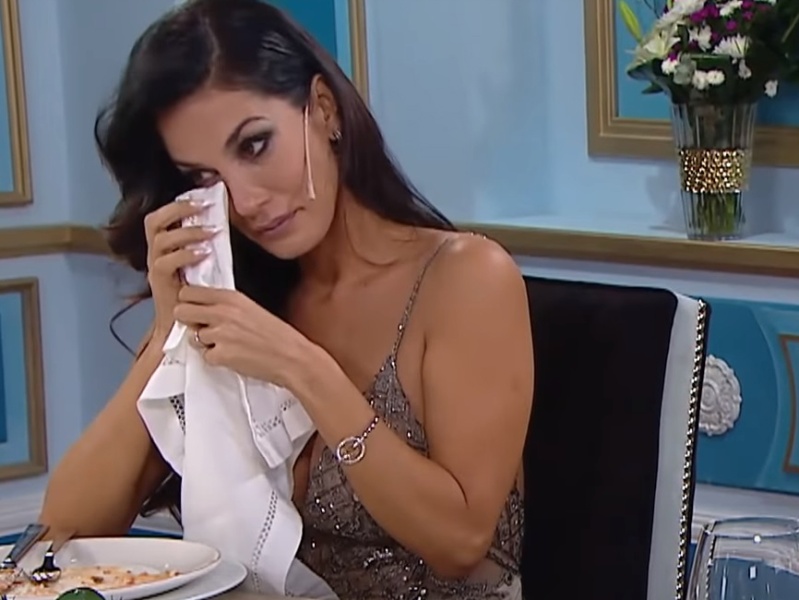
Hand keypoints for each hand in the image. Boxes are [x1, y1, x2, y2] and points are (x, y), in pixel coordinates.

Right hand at [143, 198, 217, 336]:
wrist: (181, 325)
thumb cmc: (196, 294)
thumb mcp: (201, 265)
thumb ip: (204, 246)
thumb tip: (220, 225)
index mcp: (163, 247)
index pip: (159, 217)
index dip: (176, 204)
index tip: (201, 198)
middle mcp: (154, 254)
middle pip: (153, 221)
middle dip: (177, 209)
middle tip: (203, 206)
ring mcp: (154, 267)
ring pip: (161, 239)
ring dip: (188, 232)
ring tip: (211, 232)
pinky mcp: (158, 282)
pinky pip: (166, 262)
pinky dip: (186, 254)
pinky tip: (204, 252)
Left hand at [174, 285, 313, 387]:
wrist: (292, 358)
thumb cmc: (276, 335)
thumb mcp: (250, 308)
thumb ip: (225, 305)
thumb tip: (202, 307)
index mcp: (231, 297)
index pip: (189, 291)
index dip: (189, 301)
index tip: (194, 308)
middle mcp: (222, 312)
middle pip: (181, 311)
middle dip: (188, 321)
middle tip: (203, 328)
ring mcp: (220, 334)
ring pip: (192, 336)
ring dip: (205, 342)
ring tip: (227, 345)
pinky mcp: (220, 355)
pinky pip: (205, 356)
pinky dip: (216, 359)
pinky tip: (233, 356)